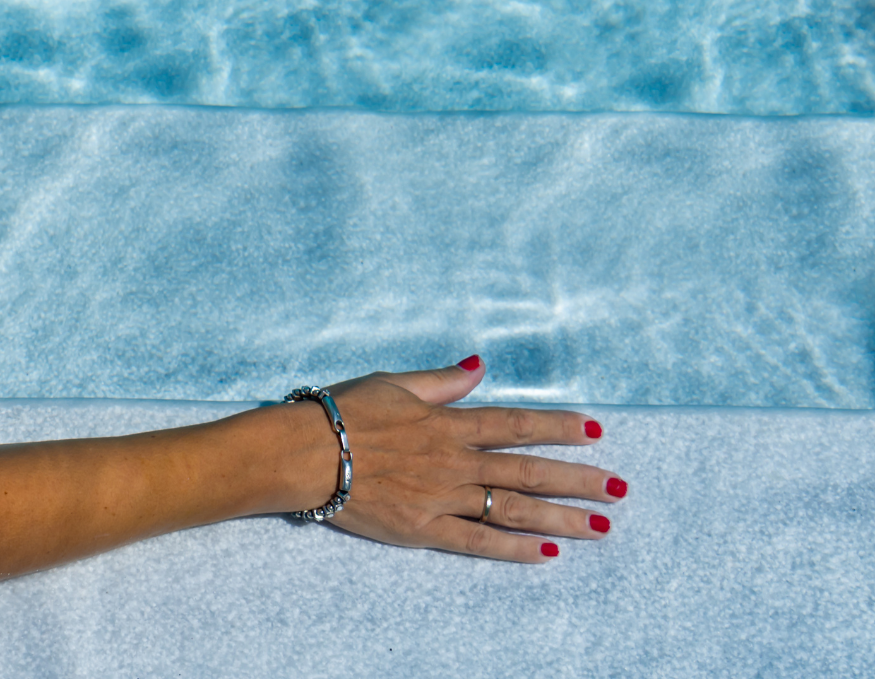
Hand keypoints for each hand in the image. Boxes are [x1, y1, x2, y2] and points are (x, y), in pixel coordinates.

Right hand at [307, 360, 624, 561]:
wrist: (303, 454)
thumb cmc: (340, 413)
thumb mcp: (391, 383)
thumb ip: (440, 380)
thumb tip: (478, 366)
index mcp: (448, 424)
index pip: (516, 425)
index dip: (559, 427)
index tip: (597, 431)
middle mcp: (455, 462)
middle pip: (528, 471)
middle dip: (578, 480)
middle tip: (619, 489)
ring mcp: (443, 498)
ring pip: (514, 510)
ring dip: (562, 518)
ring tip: (600, 527)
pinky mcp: (424, 529)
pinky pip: (478, 542)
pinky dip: (514, 548)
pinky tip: (547, 554)